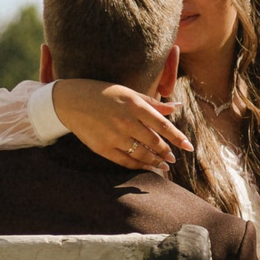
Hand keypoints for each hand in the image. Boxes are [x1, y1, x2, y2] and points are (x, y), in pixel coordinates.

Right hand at [49, 79, 192, 171]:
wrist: (70, 101)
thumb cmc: (103, 94)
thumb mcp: (128, 93)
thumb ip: (153, 103)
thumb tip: (176, 107)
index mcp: (134, 106)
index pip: (162, 125)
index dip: (177, 138)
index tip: (189, 147)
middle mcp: (125, 122)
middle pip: (154, 142)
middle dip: (166, 152)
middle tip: (174, 159)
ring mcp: (113, 136)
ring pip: (141, 155)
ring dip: (155, 162)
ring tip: (164, 165)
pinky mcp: (102, 148)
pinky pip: (125, 161)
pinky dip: (138, 166)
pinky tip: (146, 167)